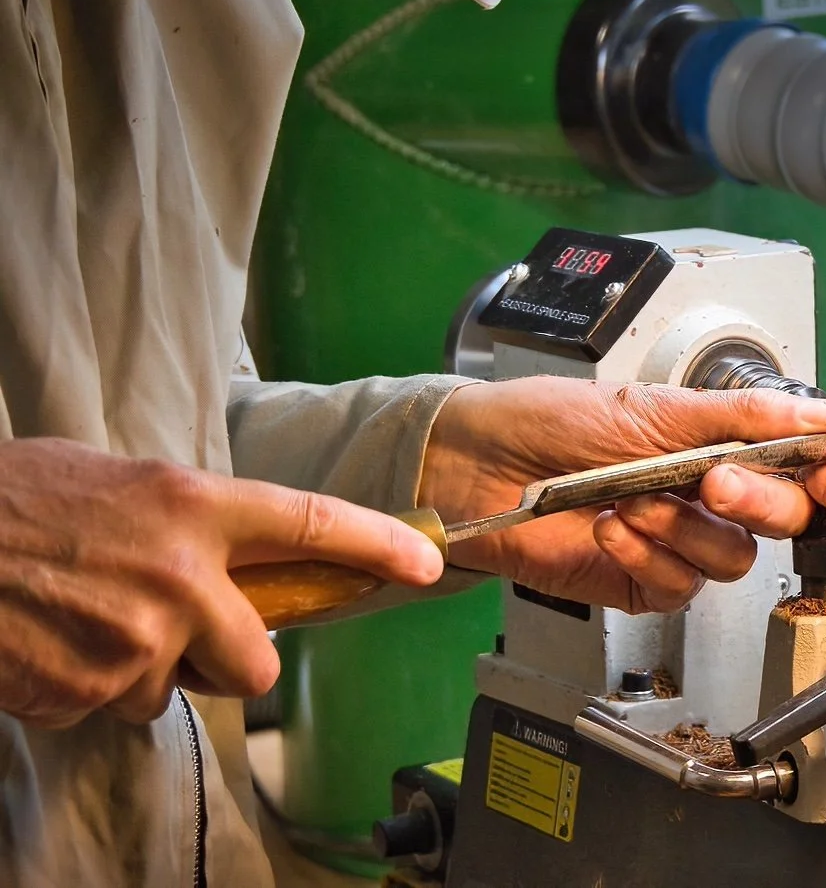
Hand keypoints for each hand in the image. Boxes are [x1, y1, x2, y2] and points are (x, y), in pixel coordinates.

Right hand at [0, 438, 443, 728]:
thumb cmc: (16, 498)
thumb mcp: (118, 480)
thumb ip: (186, 517)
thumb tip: (227, 549)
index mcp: (193, 507)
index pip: (312, 526)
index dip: (377, 547)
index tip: (424, 562)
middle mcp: (180, 577)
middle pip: (258, 659)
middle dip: (233, 660)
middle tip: (190, 636)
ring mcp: (136, 639)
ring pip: (176, 689)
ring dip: (145, 671)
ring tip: (88, 622)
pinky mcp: (87, 689)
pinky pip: (112, 706)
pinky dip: (88, 687)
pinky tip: (54, 643)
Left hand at [422, 378, 825, 613]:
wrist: (479, 463)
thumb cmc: (553, 420)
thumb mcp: (657, 407)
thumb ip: (747, 415)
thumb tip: (823, 409)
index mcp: (723, 444)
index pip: (806, 469)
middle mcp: (708, 495)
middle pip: (784, 520)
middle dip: (758, 503)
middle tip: (716, 482)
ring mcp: (677, 542)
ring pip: (733, 560)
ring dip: (684, 528)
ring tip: (635, 498)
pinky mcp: (642, 581)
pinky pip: (678, 588)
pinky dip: (646, 556)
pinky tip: (611, 528)